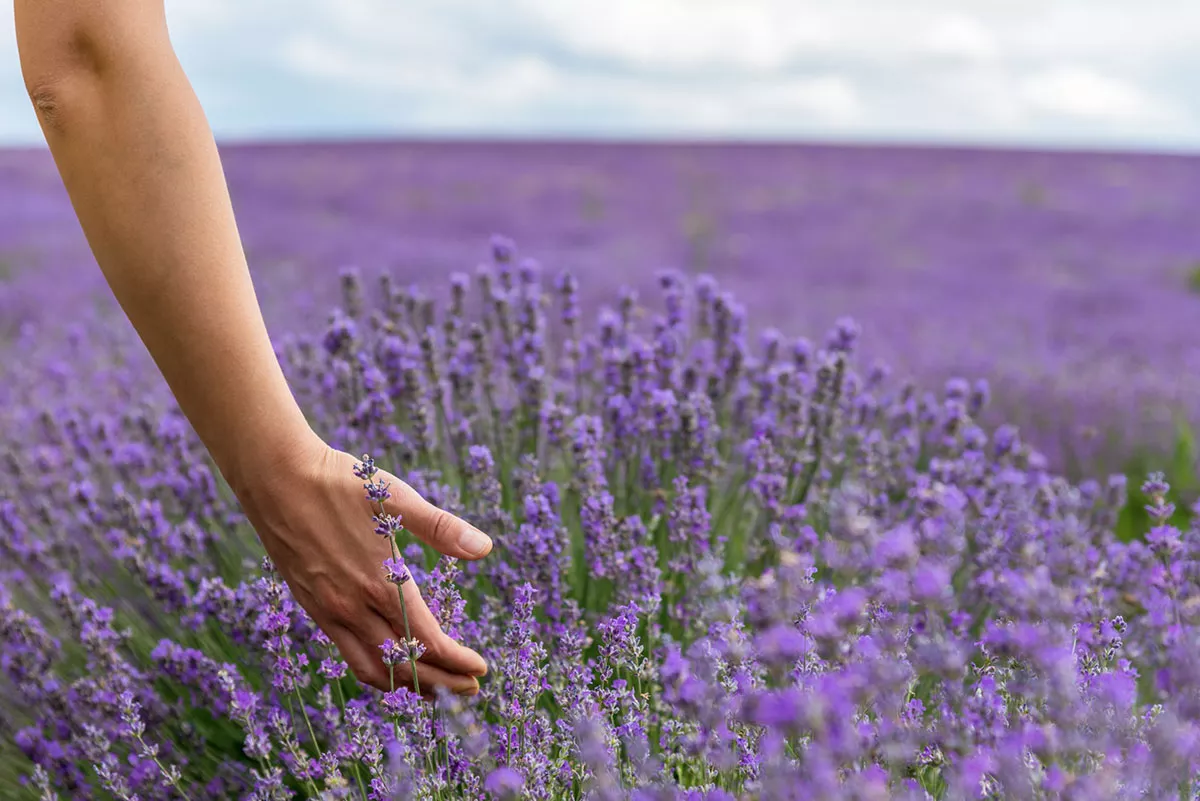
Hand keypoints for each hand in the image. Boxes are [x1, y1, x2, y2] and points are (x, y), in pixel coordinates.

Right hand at [234, 433, 491, 695]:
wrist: (274, 475)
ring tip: (437, 688)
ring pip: (372, 669)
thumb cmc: (337, 481)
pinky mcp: (311, 607)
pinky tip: (391, 664)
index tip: (481, 669)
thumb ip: (440, 527)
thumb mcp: (394, 496)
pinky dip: (376, 670)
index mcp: (379, 582)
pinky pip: (347, 654)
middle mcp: (352, 607)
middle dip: (442, 682)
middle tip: (471, 689)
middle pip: (403, 665)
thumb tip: (485, 548)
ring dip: (408, 686)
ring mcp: (328, 611)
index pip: (427, 641)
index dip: (457, 661)